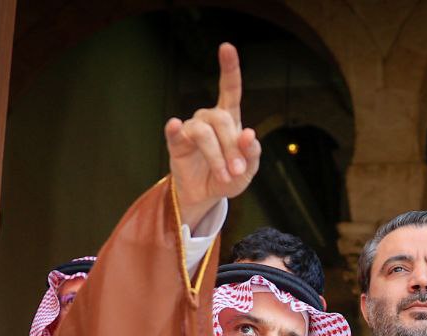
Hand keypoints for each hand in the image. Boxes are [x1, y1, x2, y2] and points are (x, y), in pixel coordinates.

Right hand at [164, 42, 261, 227]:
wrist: (205, 197)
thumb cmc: (228, 178)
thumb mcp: (248, 169)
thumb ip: (252, 153)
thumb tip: (249, 133)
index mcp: (230, 120)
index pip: (230, 89)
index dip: (229, 68)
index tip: (226, 47)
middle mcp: (208, 119)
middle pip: (221, 119)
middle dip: (232, 147)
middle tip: (237, 171)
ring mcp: (191, 129)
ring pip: (204, 132)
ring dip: (217, 156)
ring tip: (224, 177)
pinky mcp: (176, 143)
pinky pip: (174, 132)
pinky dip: (174, 129)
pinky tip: (174, 125)